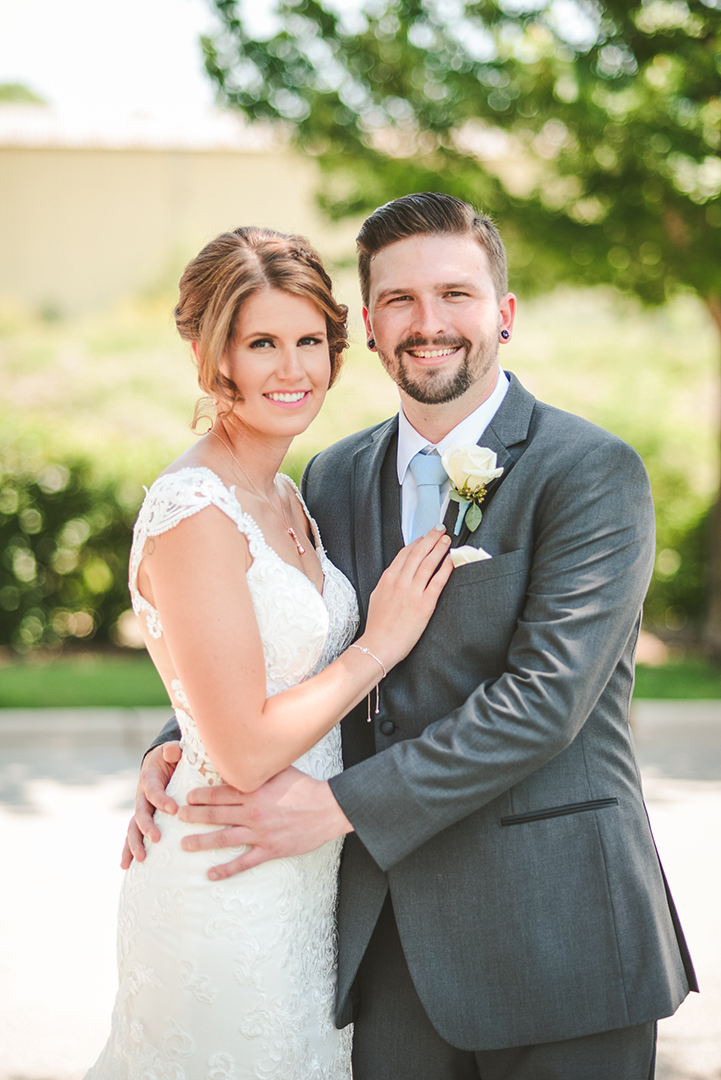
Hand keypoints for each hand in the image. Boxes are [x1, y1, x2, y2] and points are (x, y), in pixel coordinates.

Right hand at [120, 742, 181, 868]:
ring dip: (134, 845)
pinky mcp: (142, 821)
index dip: (162, 800)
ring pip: (133, 829)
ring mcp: (140, 810)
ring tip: (141, 860)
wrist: (159, 764)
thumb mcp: (172, 751)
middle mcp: (142, 797)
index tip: (174, 810)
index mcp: (150, 780)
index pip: (154, 791)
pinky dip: (128, 851)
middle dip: (147, 827)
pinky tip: (127, 866)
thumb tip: (173, 750)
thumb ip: (173, 750)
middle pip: (140, 813)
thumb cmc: (171, 759)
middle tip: (157, 838)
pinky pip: (133, 836)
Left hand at [178, 766, 352, 880]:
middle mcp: (252, 812)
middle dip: (194, 815)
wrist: (328, 808)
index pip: (220, 793)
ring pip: (224, 838)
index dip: (201, 795)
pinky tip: (210, 874)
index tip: (187, 797)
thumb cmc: (306, 787)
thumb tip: (248, 756)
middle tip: (179, 817)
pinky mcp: (269, 850)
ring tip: (184, 844)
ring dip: (201, 842)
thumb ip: (262, 767)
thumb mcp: (282, 770)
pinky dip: (225, 870)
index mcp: (254, 792)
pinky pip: (243, 862)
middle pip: (216, 814)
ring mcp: (260, 833)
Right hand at [362, 524, 452, 668]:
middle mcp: (400, 581)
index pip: (404, 554)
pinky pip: (438, 581)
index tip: (425, 537)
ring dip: (439, 549)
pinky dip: (445, 568)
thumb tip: (397, 574)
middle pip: (418, 553)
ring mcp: (413, 591)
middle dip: (430, 538)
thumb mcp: (377, 596)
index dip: (417, 543)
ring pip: (428, 563)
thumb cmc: (378, 625)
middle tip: (440, 529)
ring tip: (447, 540)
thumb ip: (388, 582)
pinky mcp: (425, 604)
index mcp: (388, 578)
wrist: (380, 644)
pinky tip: (451, 560)